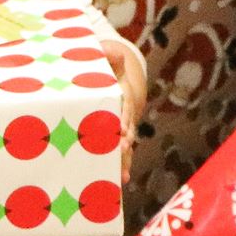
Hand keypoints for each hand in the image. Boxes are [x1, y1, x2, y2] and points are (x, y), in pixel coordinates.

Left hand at [106, 42, 147, 181]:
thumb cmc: (107, 67)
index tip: (121, 128)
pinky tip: (114, 184)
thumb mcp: (107, 57)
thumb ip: (109, 54)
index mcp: (123, 95)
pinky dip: (116, 167)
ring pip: (123, 147)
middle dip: (125, 142)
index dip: (123, 118)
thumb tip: (114, 52)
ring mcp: (121, 129)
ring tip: (121, 177)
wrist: (118, 78)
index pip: (124, 107)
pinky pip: (115, 154)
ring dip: (122, 161)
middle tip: (123, 151)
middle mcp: (125, 114)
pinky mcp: (114, 139)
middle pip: (127, 130)